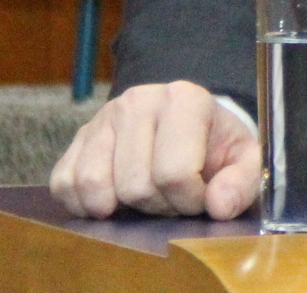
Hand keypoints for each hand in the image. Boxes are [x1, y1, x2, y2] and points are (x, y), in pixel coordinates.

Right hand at [49, 80, 261, 219]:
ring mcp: (103, 117)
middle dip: (159, 206)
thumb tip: (219, 206)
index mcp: (185, 99)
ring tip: (147, 196)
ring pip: (96, 187)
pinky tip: (113, 200)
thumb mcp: (241, 158)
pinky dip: (85, 205)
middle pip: (136, 186)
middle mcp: (139, 100)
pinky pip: (64, 185)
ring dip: (123, 208)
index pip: (174, 173)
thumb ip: (242, 181)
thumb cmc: (213, 145)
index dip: (189, 201)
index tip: (200, 197)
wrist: (185, 125)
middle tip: (173, 197)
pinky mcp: (77, 139)